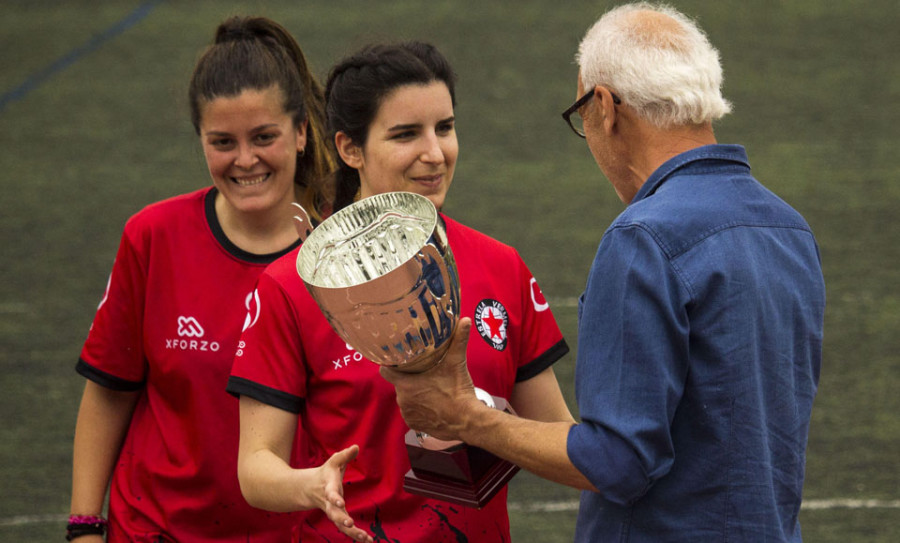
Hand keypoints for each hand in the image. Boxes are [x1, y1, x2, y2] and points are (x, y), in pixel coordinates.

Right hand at [314, 445, 372, 542]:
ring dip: (352, 533)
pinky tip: (367, 540)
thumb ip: (345, 455)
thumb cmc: (325, 474)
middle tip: (349, 524)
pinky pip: (345, 529)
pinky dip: (356, 535)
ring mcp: (332, 512)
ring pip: (340, 525)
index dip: (334, 497)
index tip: (340, 502)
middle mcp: (329, 503)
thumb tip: (356, 446)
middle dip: (341, 519)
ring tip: (365, 539)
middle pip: (333, 513)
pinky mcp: (337, 518)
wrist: (309, 489)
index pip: (331, 493)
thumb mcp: (334, 462)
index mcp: (329, 488)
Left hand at [380, 318, 485, 440]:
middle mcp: (402, 400)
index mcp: (406, 385)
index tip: (395, 361)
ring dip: (414, 395)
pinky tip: (431, 404)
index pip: (386, 372)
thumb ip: (459, 341)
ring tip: (429, 389)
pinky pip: (412, 413)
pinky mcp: (415, 426)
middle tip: (422, 373)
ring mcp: (408, 414)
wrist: (467, 421)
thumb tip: (465, 320)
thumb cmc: (458, 392)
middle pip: (399, 384)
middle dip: (408, 379)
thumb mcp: (456, 363)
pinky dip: (419, 409)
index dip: (389, 366)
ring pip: (406, 399)